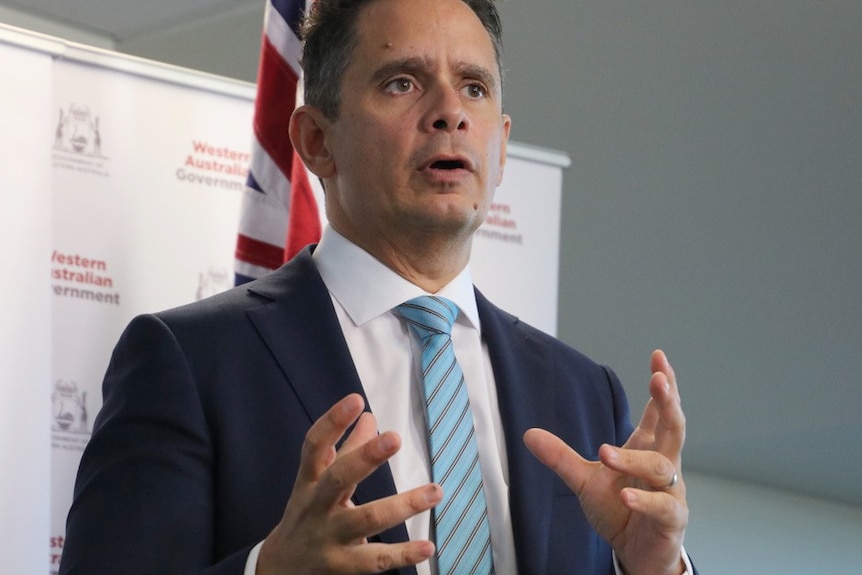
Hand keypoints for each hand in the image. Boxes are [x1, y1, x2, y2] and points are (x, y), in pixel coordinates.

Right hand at [257, 393, 441, 573]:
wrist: (280, 568)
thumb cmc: (308, 514)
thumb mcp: (317, 481)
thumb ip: (346, 450)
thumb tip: (370, 417)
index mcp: (309, 480)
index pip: (314, 446)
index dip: (332, 421)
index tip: (355, 400)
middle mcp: (316, 506)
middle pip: (338, 479)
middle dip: (365, 458)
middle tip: (395, 438)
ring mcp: (328, 537)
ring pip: (366, 520)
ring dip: (403, 505)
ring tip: (436, 491)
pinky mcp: (341, 566)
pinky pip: (375, 560)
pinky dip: (403, 554)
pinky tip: (427, 547)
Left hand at [524, 350, 687, 574]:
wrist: (637, 554)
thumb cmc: (620, 511)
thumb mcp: (584, 481)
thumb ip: (561, 457)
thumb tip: (528, 434)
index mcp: (646, 449)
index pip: (658, 412)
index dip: (663, 385)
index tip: (658, 359)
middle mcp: (663, 465)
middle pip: (673, 427)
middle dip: (668, 402)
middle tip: (658, 379)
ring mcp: (671, 492)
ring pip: (661, 467)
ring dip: (632, 460)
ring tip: (604, 454)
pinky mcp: (672, 520)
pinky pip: (664, 506)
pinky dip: (645, 500)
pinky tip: (625, 495)